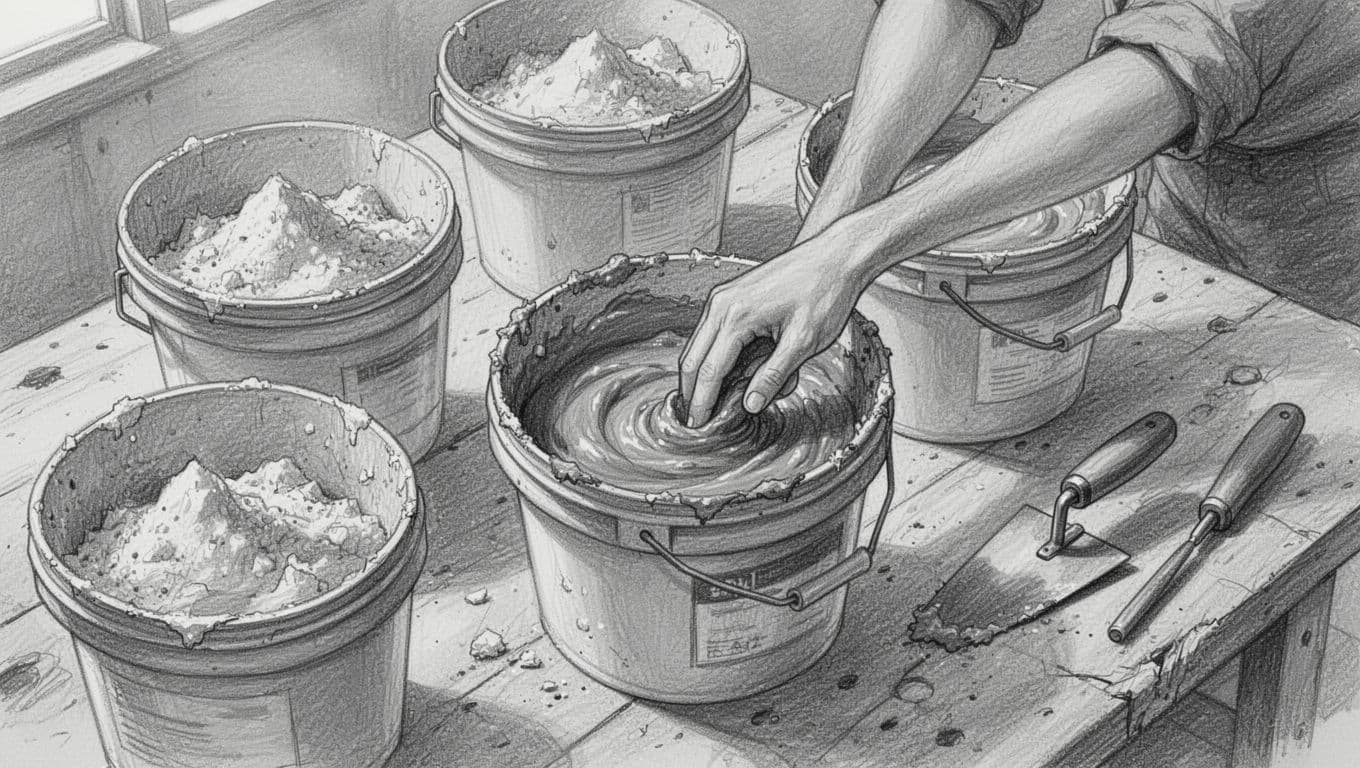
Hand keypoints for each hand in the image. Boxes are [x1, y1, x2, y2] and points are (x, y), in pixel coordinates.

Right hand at [679, 238, 865, 426]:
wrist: (834, 256)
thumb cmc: (824, 293)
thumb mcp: (804, 341)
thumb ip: (774, 374)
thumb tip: (749, 404)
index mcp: (736, 316)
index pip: (708, 370)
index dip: (701, 402)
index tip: (698, 426)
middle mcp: (721, 304)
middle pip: (691, 358)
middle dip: (690, 392)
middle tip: (695, 421)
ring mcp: (722, 297)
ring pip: (696, 345)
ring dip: (697, 375)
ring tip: (705, 403)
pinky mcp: (730, 295)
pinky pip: (709, 332)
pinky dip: (709, 356)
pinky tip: (721, 374)